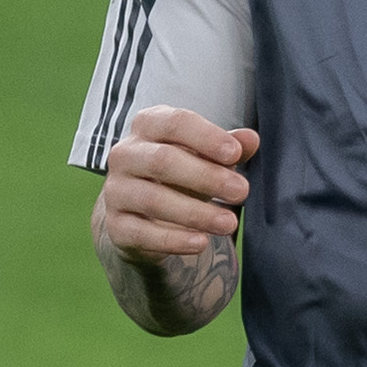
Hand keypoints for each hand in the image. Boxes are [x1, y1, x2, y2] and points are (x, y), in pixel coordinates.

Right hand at [95, 106, 259, 259]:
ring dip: (196, 213)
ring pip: (153, 199)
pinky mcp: (116, 225)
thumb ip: (228, 148)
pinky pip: (142, 233)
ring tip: (229, 223)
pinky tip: (201, 243)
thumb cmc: (180, 174)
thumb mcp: (206, 157)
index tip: (235, 154)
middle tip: (241, 191)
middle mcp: (125, 154)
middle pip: (163, 161)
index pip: (174, 123)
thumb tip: (251, 140)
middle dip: (206, 177)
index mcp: (148, 126)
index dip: (206, 137)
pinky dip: (174, 240)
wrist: (144, 215)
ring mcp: (116, 190)